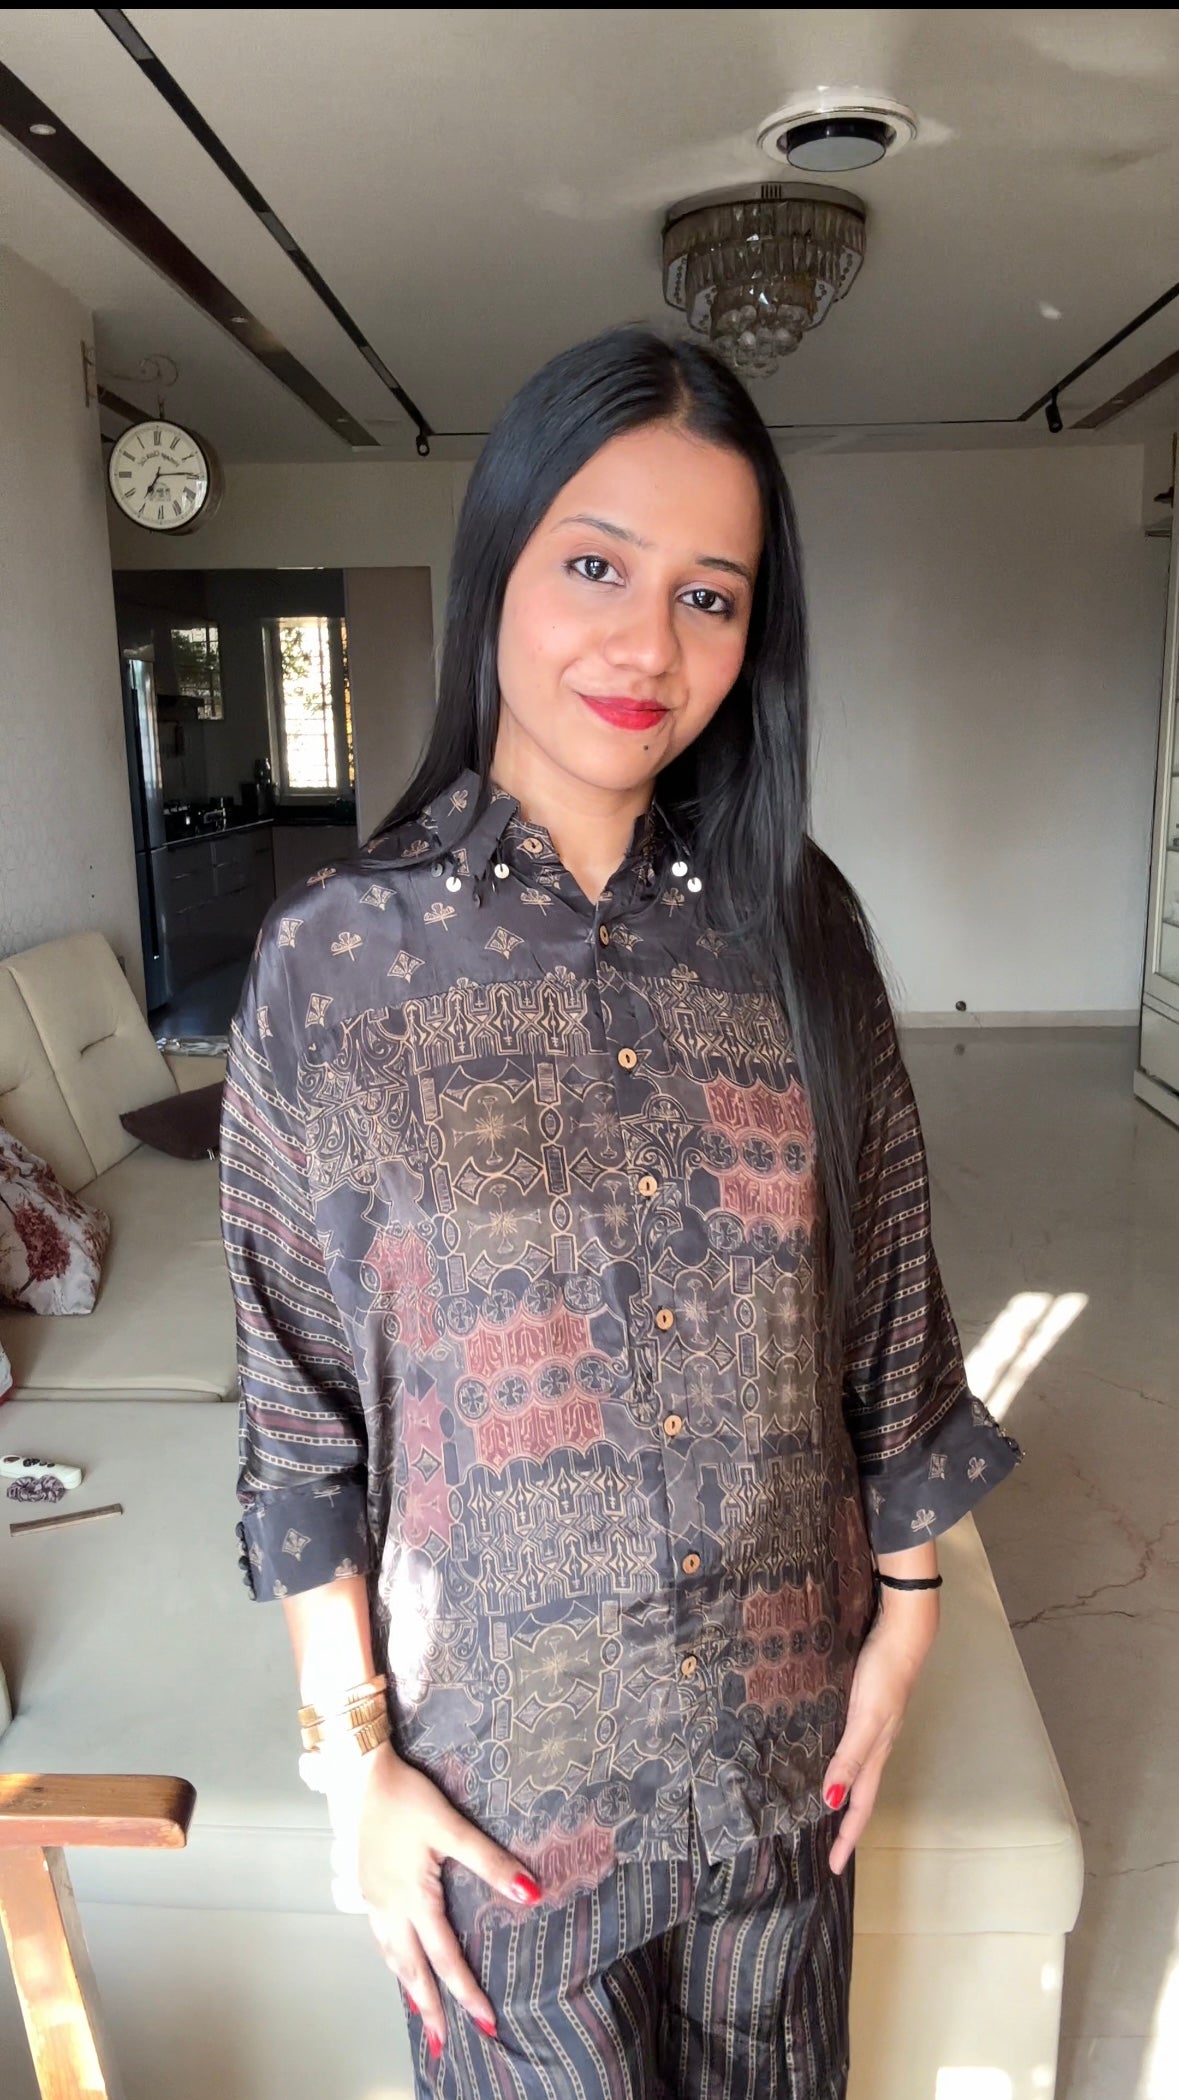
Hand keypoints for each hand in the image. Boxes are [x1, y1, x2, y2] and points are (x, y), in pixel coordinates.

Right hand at [313, 1741, 541, 2053]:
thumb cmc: (406, 1797)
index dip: (466, 1991)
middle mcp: (389, 1908)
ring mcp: (372, 1899)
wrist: (357, 1774)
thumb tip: (530, 1892)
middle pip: (411, 1969)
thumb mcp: (451, 1826)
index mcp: (413, 1899)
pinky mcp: (365, 1886)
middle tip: (442, 2043)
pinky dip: (394, 1960)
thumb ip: (489, 1862)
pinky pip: (381, 1938)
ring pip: (392, 1956)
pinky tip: (399, 1960)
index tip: (485, 2021)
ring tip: (421, 2012)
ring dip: (409, 1986)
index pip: (445, 1957)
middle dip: (430, 2007)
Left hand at [822, 1589, 938, 1875]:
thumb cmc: (884, 1675)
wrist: (903, 1634)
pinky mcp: (869, 1708)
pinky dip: (843, 1764)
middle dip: (847, 1824)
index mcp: (876, 1753)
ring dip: (846, 1796)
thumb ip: (850, 1758)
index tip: (834, 1866)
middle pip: (861, 1795)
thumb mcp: (866, 1718)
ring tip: (827, 1812)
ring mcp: (875, 1726)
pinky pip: (854, 1748)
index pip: (860, 1805)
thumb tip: (833, 1802)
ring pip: (858, 1772)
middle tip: (829, 1850)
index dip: (848, 1836)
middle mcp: (876, 1745)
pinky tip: (830, 1756)